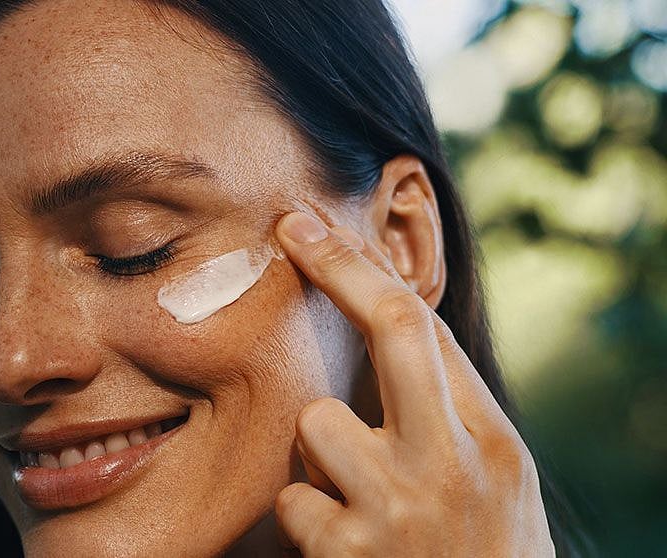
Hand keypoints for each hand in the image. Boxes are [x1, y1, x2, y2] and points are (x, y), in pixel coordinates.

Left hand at [272, 212, 553, 556]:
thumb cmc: (482, 547)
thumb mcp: (490, 475)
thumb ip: (443, 404)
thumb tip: (387, 317)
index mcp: (490, 439)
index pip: (425, 328)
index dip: (359, 267)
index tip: (308, 226)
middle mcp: (452, 464)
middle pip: (393, 336)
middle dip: (338, 271)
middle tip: (292, 231)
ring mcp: (398, 511)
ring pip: (317, 426)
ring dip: (321, 453)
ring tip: (354, 492)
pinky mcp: (347, 554)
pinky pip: (293, 497)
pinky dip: (307, 512)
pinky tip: (342, 540)